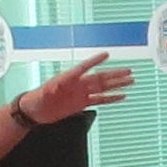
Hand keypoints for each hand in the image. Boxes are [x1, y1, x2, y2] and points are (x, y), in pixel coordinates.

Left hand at [18, 54, 132, 123]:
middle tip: (129, 71)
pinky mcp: (82, 103)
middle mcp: (78, 84)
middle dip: (115, 75)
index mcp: (69, 78)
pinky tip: (121, 96)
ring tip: (130, 80)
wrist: (35, 111)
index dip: (95, 61)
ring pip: (103, 88)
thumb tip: (55, 84)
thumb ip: (50, 89)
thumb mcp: (42, 94)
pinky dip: (111, 98)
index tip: (106, 55)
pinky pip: (100, 100)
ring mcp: (81, 93)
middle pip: (100, 78)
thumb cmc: (36, 99)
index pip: (85, 67)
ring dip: (117, 85)